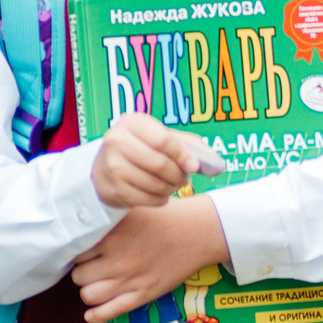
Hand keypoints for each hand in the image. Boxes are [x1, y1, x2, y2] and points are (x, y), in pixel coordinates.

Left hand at [74, 197, 230, 322]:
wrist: (198, 232)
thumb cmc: (167, 217)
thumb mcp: (132, 209)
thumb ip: (108, 220)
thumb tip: (85, 228)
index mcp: (112, 237)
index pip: (77, 251)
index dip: (79, 252)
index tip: (85, 252)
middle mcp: (117, 259)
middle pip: (79, 275)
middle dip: (82, 272)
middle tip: (91, 267)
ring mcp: (130, 280)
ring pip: (89, 295)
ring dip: (89, 291)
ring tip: (96, 283)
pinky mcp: (143, 294)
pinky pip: (110, 311)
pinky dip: (96, 316)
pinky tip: (91, 314)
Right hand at [90, 112, 209, 210]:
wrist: (106, 168)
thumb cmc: (143, 149)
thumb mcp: (163, 138)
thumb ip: (191, 147)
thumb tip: (216, 164)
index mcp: (132, 122)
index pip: (163, 140)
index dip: (182, 155)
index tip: (194, 166)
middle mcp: (117, 141)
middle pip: (159, 164)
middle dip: (179, 175)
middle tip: (184, 178)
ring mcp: (111, 166)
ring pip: (154, 184)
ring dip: (171, 188)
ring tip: (172, 184)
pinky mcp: (112, 189)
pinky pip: (147, 199)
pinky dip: (160, 199)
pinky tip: (159, 192)